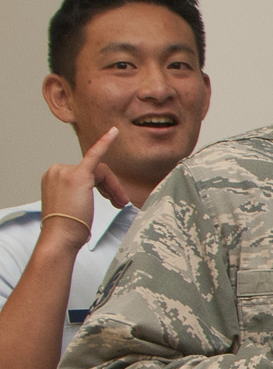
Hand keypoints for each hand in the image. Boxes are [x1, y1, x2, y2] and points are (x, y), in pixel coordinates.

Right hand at [36, 127, 123, 250]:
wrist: (61, 236)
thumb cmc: (67, 227)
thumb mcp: (72, 205)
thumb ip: (80, 192)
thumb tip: (96, 192)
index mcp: (54, 176)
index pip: (86, 174)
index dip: (103, 187)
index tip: (111, 198)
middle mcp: (57, 170)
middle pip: (96, 172)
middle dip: (111, 188)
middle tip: (121, 203)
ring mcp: (66, 171)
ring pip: (102, 172)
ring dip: (114, 187)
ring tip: (120, 202)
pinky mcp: (78, 175)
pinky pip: (94, 154)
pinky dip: (105, 142)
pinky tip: (114, 132)